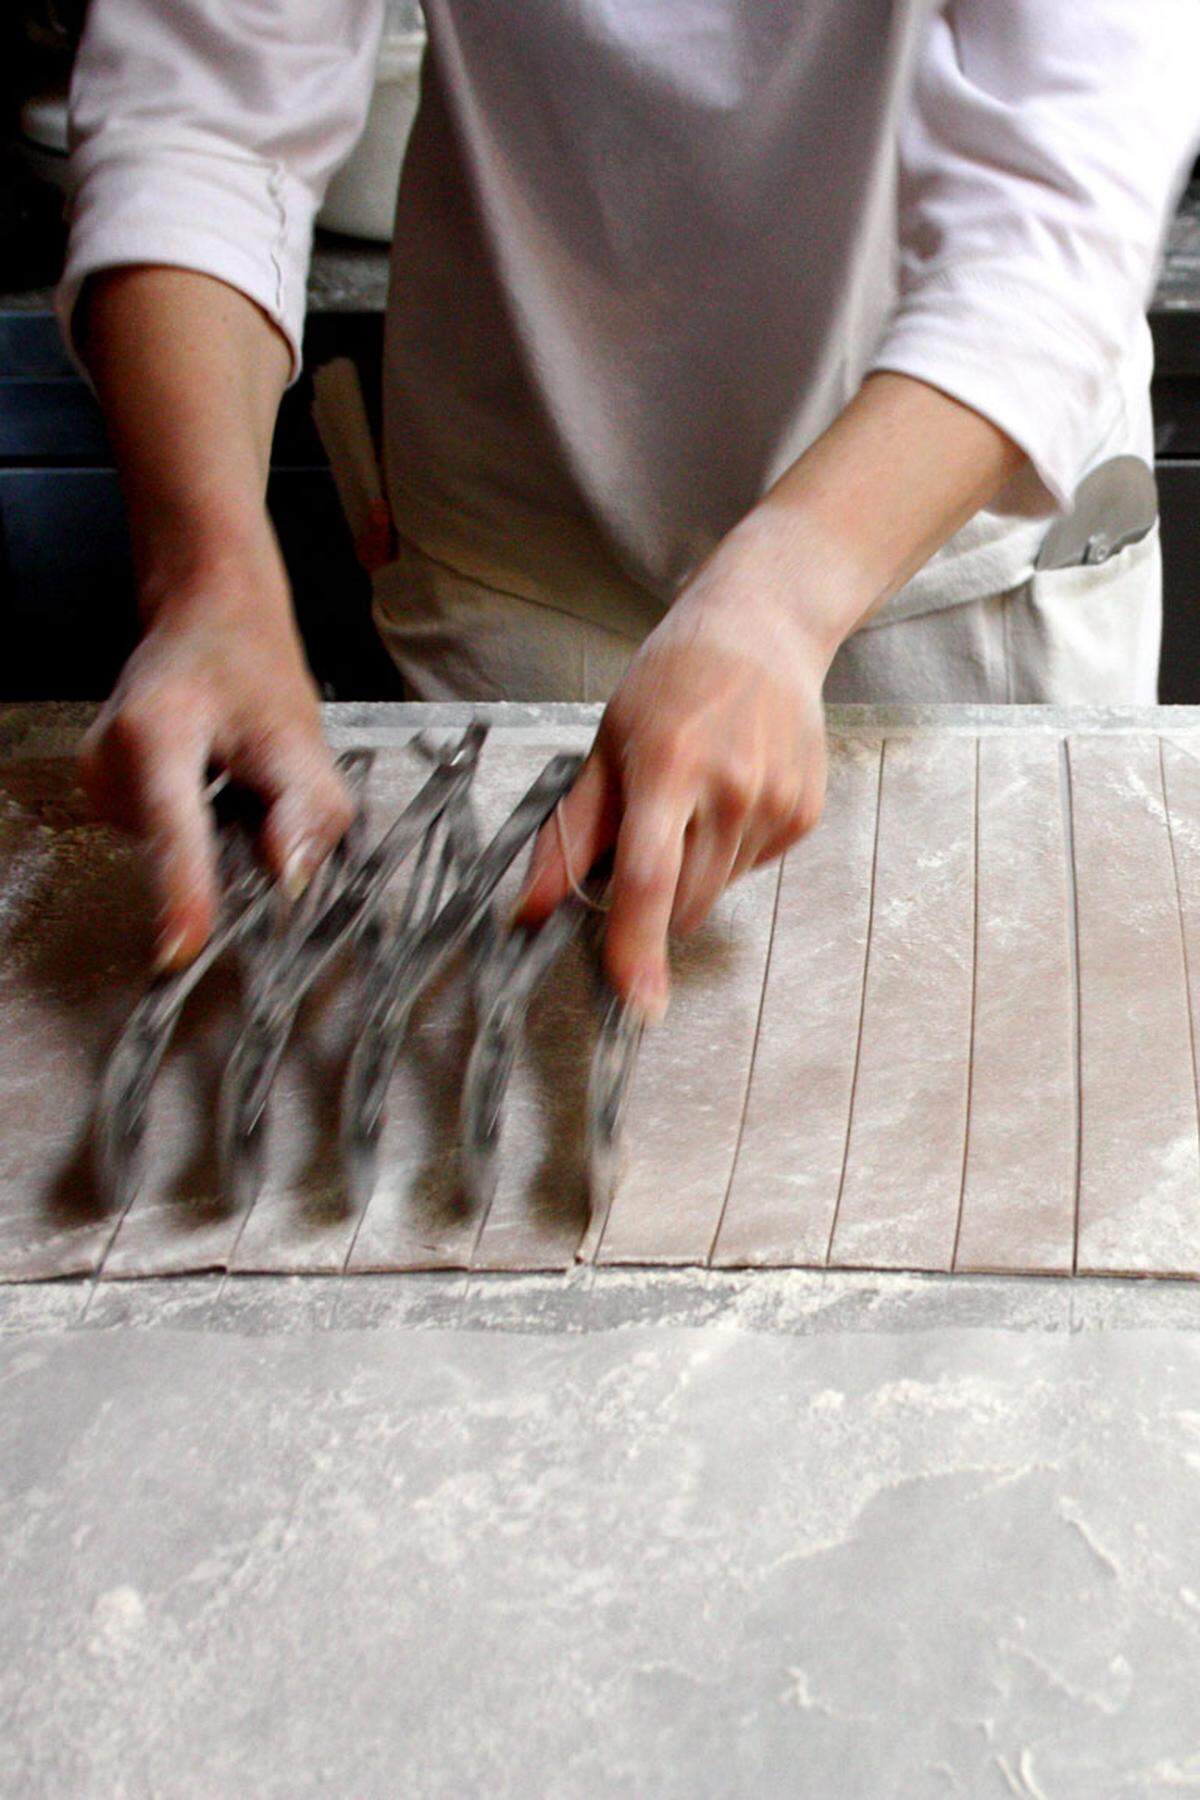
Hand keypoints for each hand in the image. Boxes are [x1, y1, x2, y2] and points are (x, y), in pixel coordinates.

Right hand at [81, 556, 351, 970]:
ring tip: (232, 771)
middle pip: (177, 849)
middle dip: (230, 848)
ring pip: (172, 850)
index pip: (172, 831)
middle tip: (259, 787)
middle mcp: (107, 762)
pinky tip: (210, 783)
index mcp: (153, 735)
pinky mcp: (105, 799)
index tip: (181, 951)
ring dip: (216, 832)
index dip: (181, 895)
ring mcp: (99, 784)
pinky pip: (162, 840)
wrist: (207, 619)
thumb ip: (306, 810)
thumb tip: (289, 880)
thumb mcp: (298, 734)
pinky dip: (198, 826)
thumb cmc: (250, 669)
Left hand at [513, 533, 831, 1019]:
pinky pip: (748, 871)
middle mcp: (731, 791)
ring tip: (692, 800)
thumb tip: (527, 910)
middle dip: (651, 901)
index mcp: (670, 769)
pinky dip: (726, 852)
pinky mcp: (804, 816)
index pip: (650, 879)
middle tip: (644, 835)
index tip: (637, 1003)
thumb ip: (568, 834)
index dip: (637, 948)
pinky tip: (729, 794)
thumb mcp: (604, 746)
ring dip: (690, 873)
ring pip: (714, 893)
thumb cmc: (669, 684)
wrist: (763, 632)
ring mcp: (776, 805)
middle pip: (682, 903)